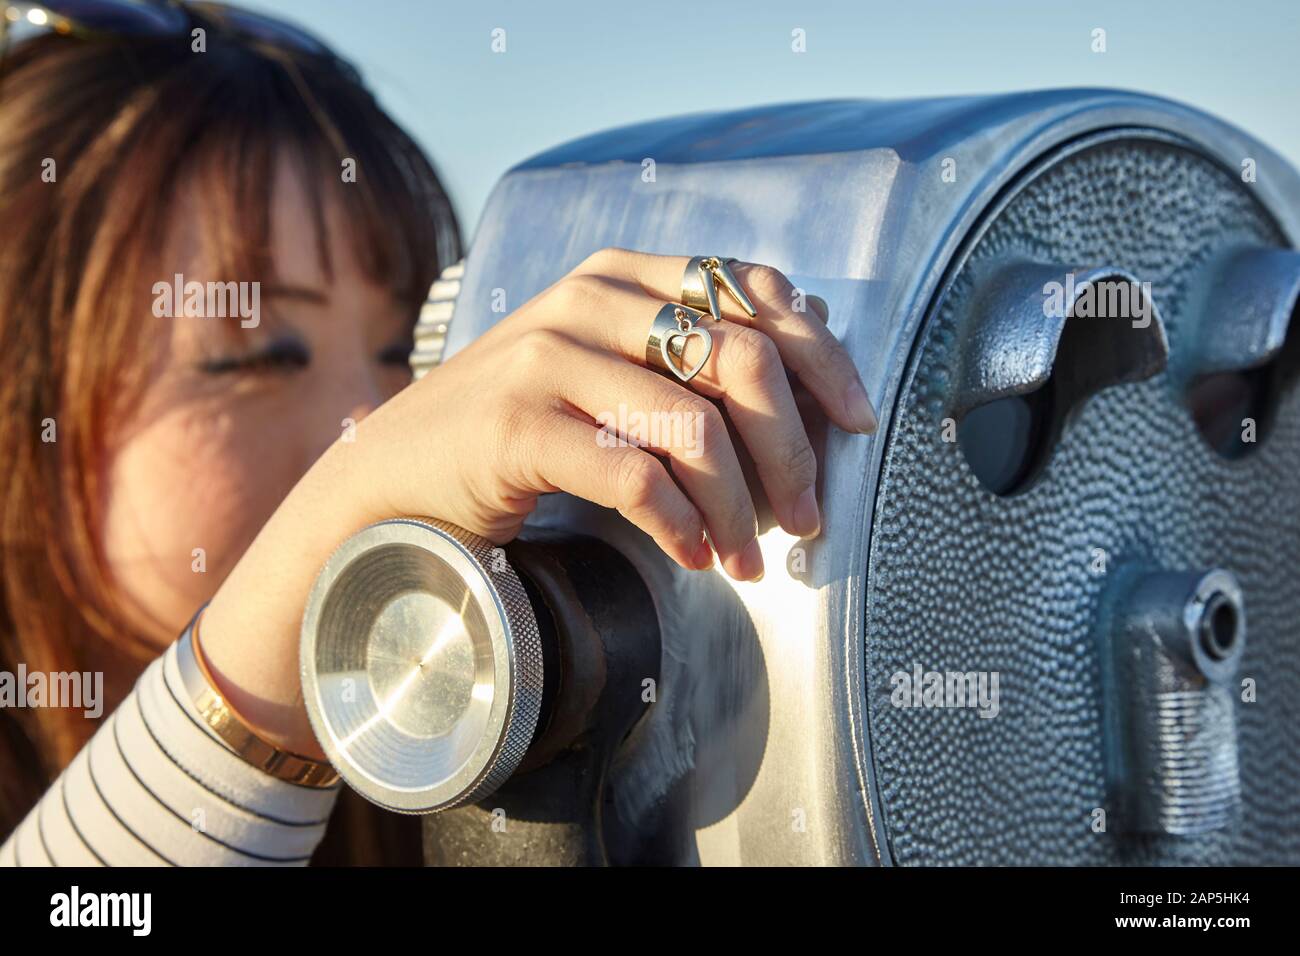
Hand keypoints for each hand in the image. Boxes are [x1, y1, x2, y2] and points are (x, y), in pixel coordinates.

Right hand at [199, 248, 876, 757]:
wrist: (397, 475)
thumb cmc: (521, 429)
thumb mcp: (609, 373)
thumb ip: (687, 360)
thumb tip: (809, 375)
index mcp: (623, 275)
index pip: (755, 293)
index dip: (823, 359)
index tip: (858, 425)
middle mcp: (589, 300)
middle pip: (740, 358)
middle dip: (792, 448)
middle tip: (810, 516)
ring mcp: (548, 356)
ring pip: (694, 427)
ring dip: (740, 507)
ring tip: (750, 558)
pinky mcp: (517, 423)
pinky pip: (634, 475)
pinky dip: (680, 524)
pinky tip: (695, 556)